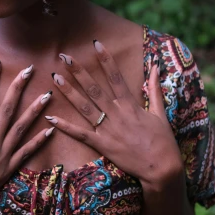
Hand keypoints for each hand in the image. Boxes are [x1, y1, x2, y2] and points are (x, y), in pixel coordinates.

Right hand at [0, 61, 53, 210]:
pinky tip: (50, 130)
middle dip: (19, 87)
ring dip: (35, 110)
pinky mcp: (8, 168)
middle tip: (29, 70)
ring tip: (47, 95)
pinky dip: (39, 140)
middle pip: (8, 108)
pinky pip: (27, 152)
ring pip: (22, 127)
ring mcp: (2, 155)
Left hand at [46, 40, 183, 187]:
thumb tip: (155, 66)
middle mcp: (117, 115)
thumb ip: (155, 89)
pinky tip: (51, 118)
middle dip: (78, 72)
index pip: (115, 77)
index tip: (95, 44)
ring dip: (69, 92)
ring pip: (85, 107)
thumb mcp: (160, 113)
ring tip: (55, 78)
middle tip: (64, 57)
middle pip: (94, 89)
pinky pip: (80, 134)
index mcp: (131, 105)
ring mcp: (108, 130)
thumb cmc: (163, 142)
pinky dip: (65, 127)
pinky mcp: (102, 146)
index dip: (105, 60)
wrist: (162, 169)